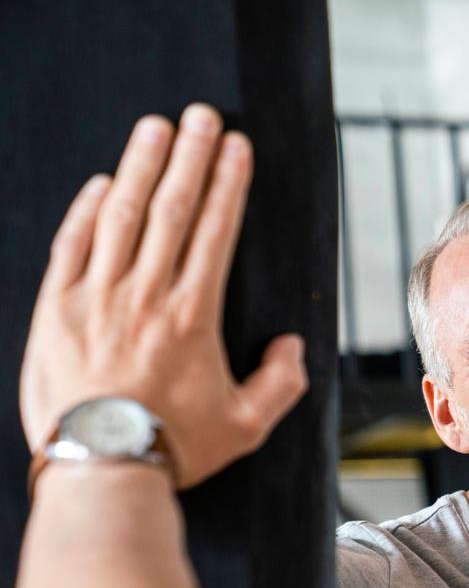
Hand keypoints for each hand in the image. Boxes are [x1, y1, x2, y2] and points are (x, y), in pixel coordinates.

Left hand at [20, 104, 307, 487]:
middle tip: (201, 117)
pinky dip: (86, 211)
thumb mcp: (246, 426)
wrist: (102, 470)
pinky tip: (100, 183)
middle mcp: (146, 296)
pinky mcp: (56, 312)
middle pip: (171, 209)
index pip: (215, 231)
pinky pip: (72, 247)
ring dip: (139, 166)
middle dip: (189, 157)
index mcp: (195, 316)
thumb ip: (279, 384)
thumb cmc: (176, 449)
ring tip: (155, 127)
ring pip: (121, 216)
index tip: (237, 147)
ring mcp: (96, 299)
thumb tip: (293, 347)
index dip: (228, 184)